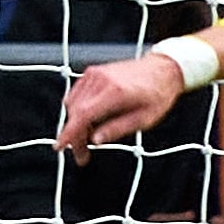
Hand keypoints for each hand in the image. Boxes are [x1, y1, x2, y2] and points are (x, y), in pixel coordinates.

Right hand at [56, 52, 188, 160]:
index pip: (83, 114)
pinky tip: (90, 121)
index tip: (60, 147)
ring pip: (72, 103)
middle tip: (82, 153)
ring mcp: (95, 74)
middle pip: (76, 112)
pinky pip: (76, 94)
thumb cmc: (158, 94)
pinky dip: (78, 109)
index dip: (69, 132)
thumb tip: (95, 141)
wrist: (164, 69)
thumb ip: (118, 129)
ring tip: (88, 138)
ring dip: (76, 123)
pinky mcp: (92, 72)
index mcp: (116, 92)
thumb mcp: (145, 119)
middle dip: (75, 135)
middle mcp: (102, 80)